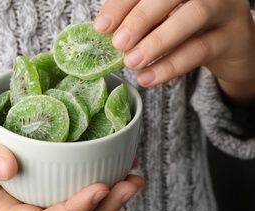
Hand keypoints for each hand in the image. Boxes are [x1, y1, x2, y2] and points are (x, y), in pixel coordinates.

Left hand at [94, 0, 254, 103]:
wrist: (232, 48)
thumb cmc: (189, 30)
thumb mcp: (162, 21)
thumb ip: (138, 21)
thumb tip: (105, 30)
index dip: (122, 4)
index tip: (102, 26)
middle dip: (140, 19)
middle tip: (118, 44)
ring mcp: (225, 8)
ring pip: (192, 17)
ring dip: (156, 42)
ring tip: (131, 62)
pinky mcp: (234, 37)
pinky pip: (201, 49)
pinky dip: (171, 65)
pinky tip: (148, 77)